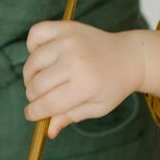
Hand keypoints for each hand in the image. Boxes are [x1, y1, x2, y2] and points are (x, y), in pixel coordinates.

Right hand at [23, 21, 144, 136]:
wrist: (129, 57)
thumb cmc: (112, 86)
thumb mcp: (96, 108)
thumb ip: (69, 117)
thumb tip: (48, 132)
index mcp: (84, 85)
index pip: (46, 104)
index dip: (34, 113)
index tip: (31, 115)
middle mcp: (74, 60)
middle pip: (35, 86)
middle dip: (33, 97)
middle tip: (42, 98)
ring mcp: (68, 41)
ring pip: (32, 63)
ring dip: (31, 76)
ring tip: (43, 80)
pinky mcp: (65, 27)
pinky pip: (35, 34)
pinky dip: (32, 47)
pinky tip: (44, 57)